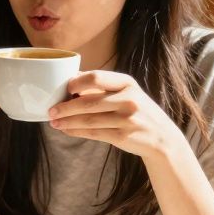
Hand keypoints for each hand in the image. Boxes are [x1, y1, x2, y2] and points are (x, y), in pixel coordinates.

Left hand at [48, 70, 186, 159]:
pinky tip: (66, 130)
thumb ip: (102, 86)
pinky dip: (76, 132)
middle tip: (51, 110)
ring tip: (54, 122)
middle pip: (89, 101)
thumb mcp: (126, 92)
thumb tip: (70, 78)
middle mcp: (129, 99)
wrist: (162, 137)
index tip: (64, 88)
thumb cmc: (136, 111)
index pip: (97, 77)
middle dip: (66, 107)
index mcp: (127, 83)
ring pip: (89, 119)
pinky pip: (93, 133)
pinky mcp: (123, 136)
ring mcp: (127, 118)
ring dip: (67, 121)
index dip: (77, 82)